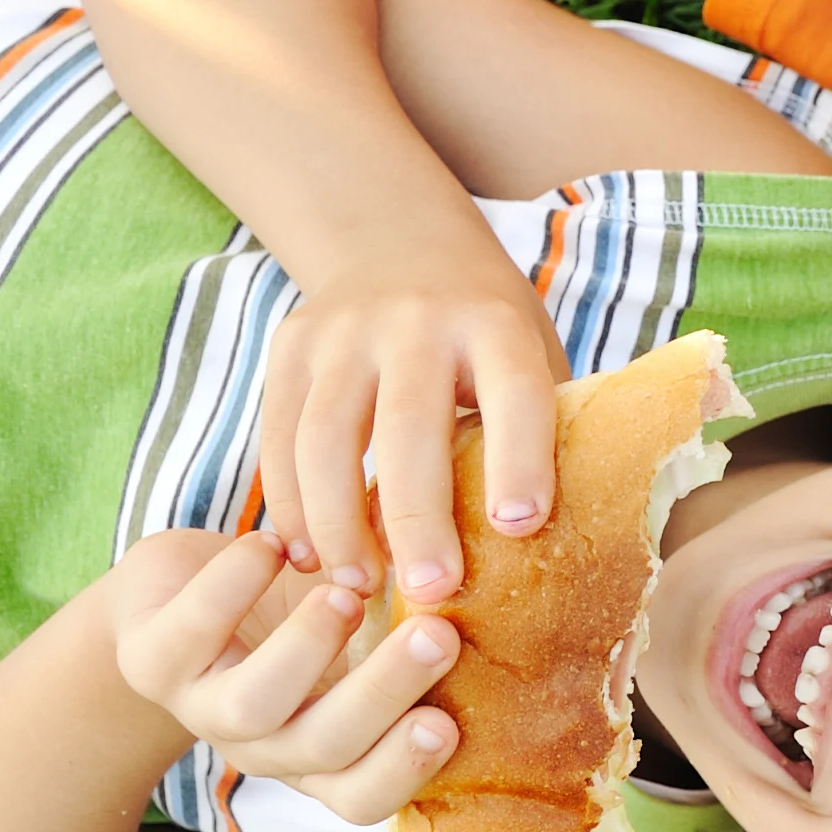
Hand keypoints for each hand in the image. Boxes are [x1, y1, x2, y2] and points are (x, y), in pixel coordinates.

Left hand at [106, 530, 464, 826]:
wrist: (173, 597)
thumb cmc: (291, 610)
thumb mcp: (361, 629)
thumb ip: (414, 628)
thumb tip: (514, 590)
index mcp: (319, 754)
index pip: (362, 796)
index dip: (404, 770)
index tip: (451, 723)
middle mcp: (262, 746)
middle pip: (323, 749)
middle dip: (382, 694)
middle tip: (436, 636)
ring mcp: (202, 707)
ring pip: (255, 706)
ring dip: (308, 648)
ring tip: (347, 593)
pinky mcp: (151, 659)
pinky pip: (193, 631)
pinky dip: (238, 584)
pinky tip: (276, 546)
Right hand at [258, 233, 562, 602]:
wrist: (398, 242)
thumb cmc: (485, 327)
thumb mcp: (530, 349)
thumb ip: (539, 422)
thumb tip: (551, 543)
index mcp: (495, 323)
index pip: (514, 393)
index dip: (520, 459)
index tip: (519, 528)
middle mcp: (417, 320)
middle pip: (409, 426)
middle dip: (418, 516)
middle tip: (432, 589)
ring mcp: (343, 332)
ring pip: (326, 437)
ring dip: (338, 522)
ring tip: (359, 587)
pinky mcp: (290, 348)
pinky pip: (280, 437)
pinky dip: (289, 503)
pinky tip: (308, 556)